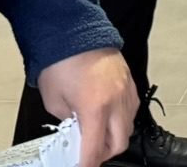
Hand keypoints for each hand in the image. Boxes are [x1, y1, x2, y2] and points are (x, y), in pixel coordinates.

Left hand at [35, 49, 135, 165]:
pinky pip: (131, 110)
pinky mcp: (129, 82)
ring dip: (113, 137)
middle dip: (103, 154)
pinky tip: (107, 117)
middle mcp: (116, 101)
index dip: (86, 165)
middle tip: (88, 155)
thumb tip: (75, 133)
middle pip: (118, 143)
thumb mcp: (54, 101)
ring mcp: (126, 91)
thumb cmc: (61, 62)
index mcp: (95, 108)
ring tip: (96, 135)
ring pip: (128, 127)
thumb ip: (68, 123)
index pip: (94, 151)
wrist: (75, 31)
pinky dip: (121, 120)